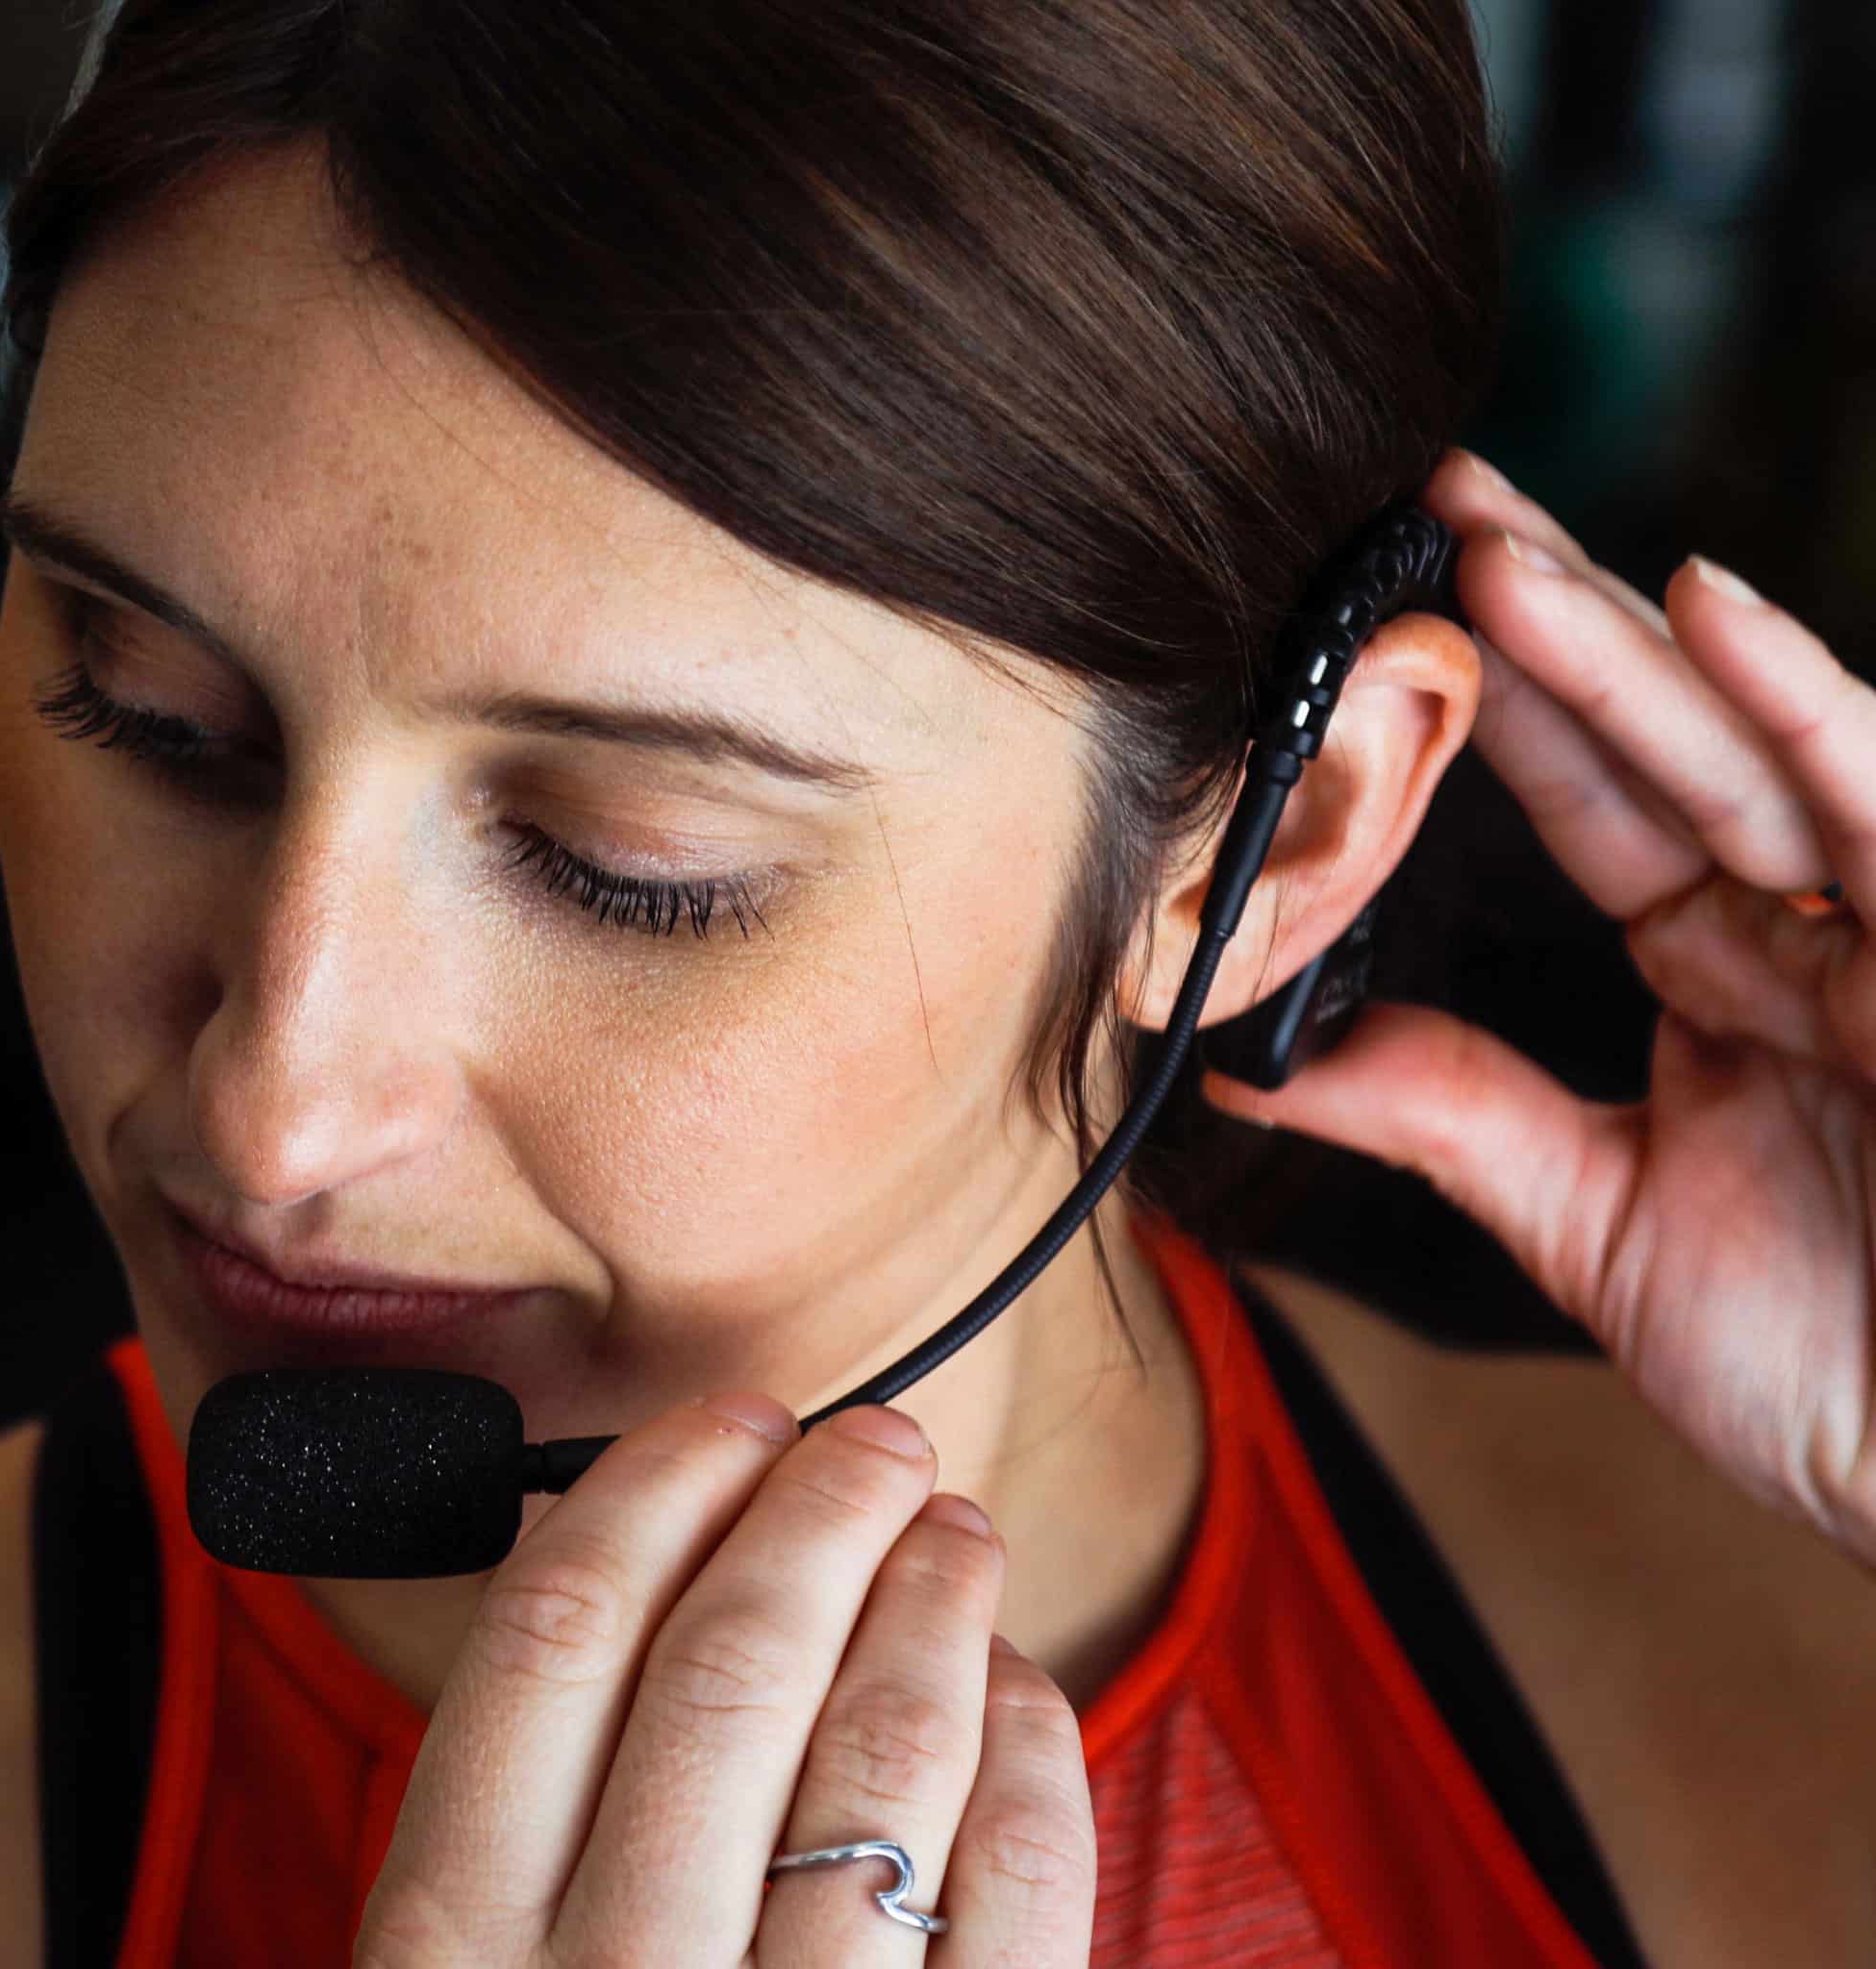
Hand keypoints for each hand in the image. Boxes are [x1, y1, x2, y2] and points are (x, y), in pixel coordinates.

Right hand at [352, 1394, 1094, 1966]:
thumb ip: (516, 1808)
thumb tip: (619, 1552)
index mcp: (446, 1961)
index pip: (549, 1644)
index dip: (653, 1493)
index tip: (729, 1419)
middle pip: (729, 1668)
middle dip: (817, 1513)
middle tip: (875, 1437)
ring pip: (881, 1757)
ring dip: (934, 1603)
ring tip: (955, 1526)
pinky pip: (1014, 1893)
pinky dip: (1031, 1757)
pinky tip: (1021, 1685)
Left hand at [1203, 448, 1875, 1563]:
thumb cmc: (1833, 1367)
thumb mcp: (1595, 1221)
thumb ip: (1451, 1116)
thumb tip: (1273, 1053)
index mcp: (1720, 976)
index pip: (1597, 807)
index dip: (1503, 713)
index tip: (1397, 628)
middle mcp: (1803, 926)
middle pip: (1661, 740)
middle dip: (1547, 619)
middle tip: (1423, 503)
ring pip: (1744, 748)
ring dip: (1625, 637)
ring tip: (1492, 535)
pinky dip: (1802, 707)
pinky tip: (1704, 605)